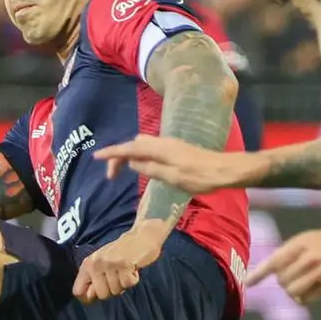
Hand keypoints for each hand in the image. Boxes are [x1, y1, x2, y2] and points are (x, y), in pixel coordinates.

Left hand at [75, 221, 168, 301]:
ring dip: (124, 284)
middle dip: (112, 290)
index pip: (78, 291)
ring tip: (126, 270)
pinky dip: (133, 279)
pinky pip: (128, 284)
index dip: (88, 298)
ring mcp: (109, 264)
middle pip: (101, 295)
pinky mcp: (124, 265)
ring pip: (116, 291)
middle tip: (118, 276)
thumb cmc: (122, 253)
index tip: (100, 292)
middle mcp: (96, 263)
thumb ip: (95, 281)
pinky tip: (133, 268)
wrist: (142, 237)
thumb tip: (89, 297)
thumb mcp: (103, 265)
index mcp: (88, 264)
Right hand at [95, 135, 249, 191]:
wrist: (225, 170)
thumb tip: (133, 164)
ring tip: (122, 172)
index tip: (96, 157)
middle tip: (111, 175)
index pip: (129, 149)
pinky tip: (141, 167)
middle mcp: (162, 142)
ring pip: (142, 146)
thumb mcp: (173, 177)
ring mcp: (170, 145)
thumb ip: (151, 169)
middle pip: (133, 145)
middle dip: (118, 156)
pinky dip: (139, 156)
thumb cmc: (200, 176)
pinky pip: (150, 149)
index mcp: (160, 148)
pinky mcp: (175, 150)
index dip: (112, 153)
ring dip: (129, 156)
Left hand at [249, 225, 320, 303]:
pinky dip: (303, 298)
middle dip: (283, 281)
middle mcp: (310, 256)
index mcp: (301, 243)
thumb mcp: (307, 239)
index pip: (275, 260)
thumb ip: (288, 253)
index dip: (259, 273)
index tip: (247, 283)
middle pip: (281, 280)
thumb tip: (268, 273)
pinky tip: (309, 291)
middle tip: (293, 276)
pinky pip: (305, 299)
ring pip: (292, 291)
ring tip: (298, 285)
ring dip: (291, 291)